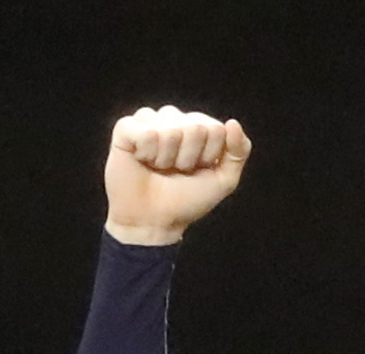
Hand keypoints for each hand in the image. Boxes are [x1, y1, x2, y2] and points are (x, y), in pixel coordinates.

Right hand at [104, 104, 252, 243]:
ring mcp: (150, 122)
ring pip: (171, 129)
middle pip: (195, 127)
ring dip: (167, 158)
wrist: (154, 222)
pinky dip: (146, 153)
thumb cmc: (186, 201)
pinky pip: (146, 132)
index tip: (197, 171)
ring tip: (157, 168)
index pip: (216, 128)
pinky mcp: (126, 128)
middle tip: (175, 171)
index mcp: (198, 128)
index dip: (209, 155)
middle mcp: (174, 120)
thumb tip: (232, 123)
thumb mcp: (223, 180)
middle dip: (188, 158)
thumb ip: (238, 151)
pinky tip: (141, 160)